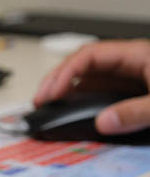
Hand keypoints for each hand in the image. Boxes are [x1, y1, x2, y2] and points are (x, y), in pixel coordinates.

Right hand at [34, 39, 149, 134]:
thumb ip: (135, 112)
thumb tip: (102, 122)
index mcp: (137, 54)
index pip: (89, 55)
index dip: (65, 72)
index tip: (52, 93)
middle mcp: (131, 61)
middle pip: (83, 63)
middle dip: (57, 79)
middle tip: (40, 99)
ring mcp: (132, 74)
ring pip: (91, 76)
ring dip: (67, 87)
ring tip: (49, 102)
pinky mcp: (135, 88)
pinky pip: (102, 89)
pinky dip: (83, 97)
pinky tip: (72, 106)